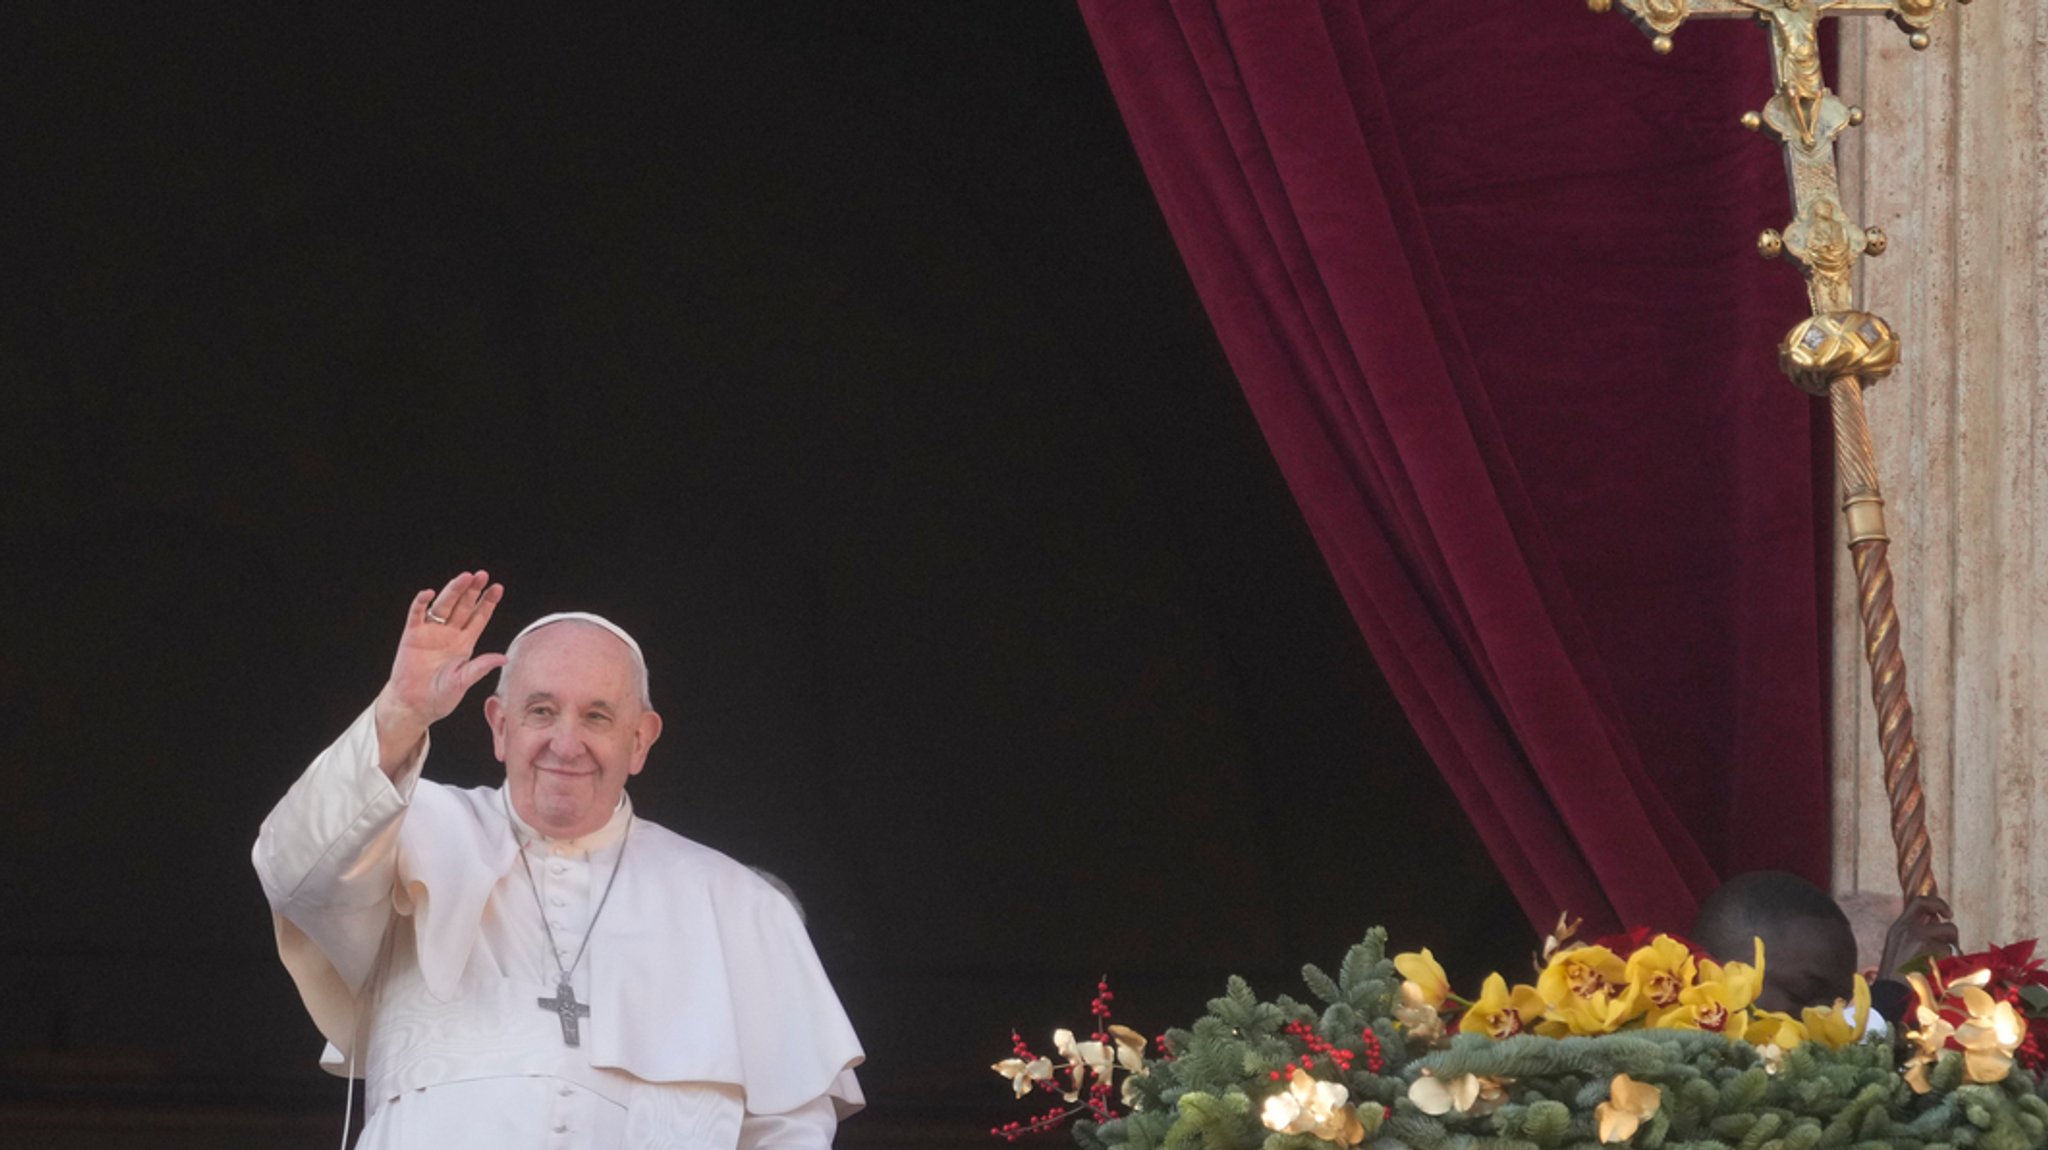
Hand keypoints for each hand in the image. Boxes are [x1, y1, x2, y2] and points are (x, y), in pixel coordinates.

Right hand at [372, 570, 507, 774]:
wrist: (414, 706)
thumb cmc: (441, 696)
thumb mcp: (464, 681)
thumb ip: (480, 667)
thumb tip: (504, 658)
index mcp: (465, 643)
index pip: (479, 617)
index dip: (488, 602)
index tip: (498, 587)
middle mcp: (449, 634)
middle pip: (463, 606)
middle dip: (473, 590)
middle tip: (482, 575)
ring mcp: (430, 632)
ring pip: (443, 606)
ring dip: (453, 591)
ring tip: (464, 577)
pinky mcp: (412, 635)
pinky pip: (416, 615)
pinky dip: (420, 604)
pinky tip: (428, 593)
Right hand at [1878, 894, 1959, 980]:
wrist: (1891, 992)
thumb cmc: (1897, 975)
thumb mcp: (1899, 948)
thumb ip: (1913, 933)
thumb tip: (1936, 923)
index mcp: (1899, 927)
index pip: (1918, 902)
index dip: (1935, 903)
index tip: (1945, 913)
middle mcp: (1907, 928)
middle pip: (1932, 907)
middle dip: (1945, 912)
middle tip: (1951, 920)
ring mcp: (1918, 937)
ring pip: (1948, 930)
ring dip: (1952, 942)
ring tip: (1945, 957)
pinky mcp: (1929, 949)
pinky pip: (1950, 949)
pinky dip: (1950, 959)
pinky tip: (1941, 968)